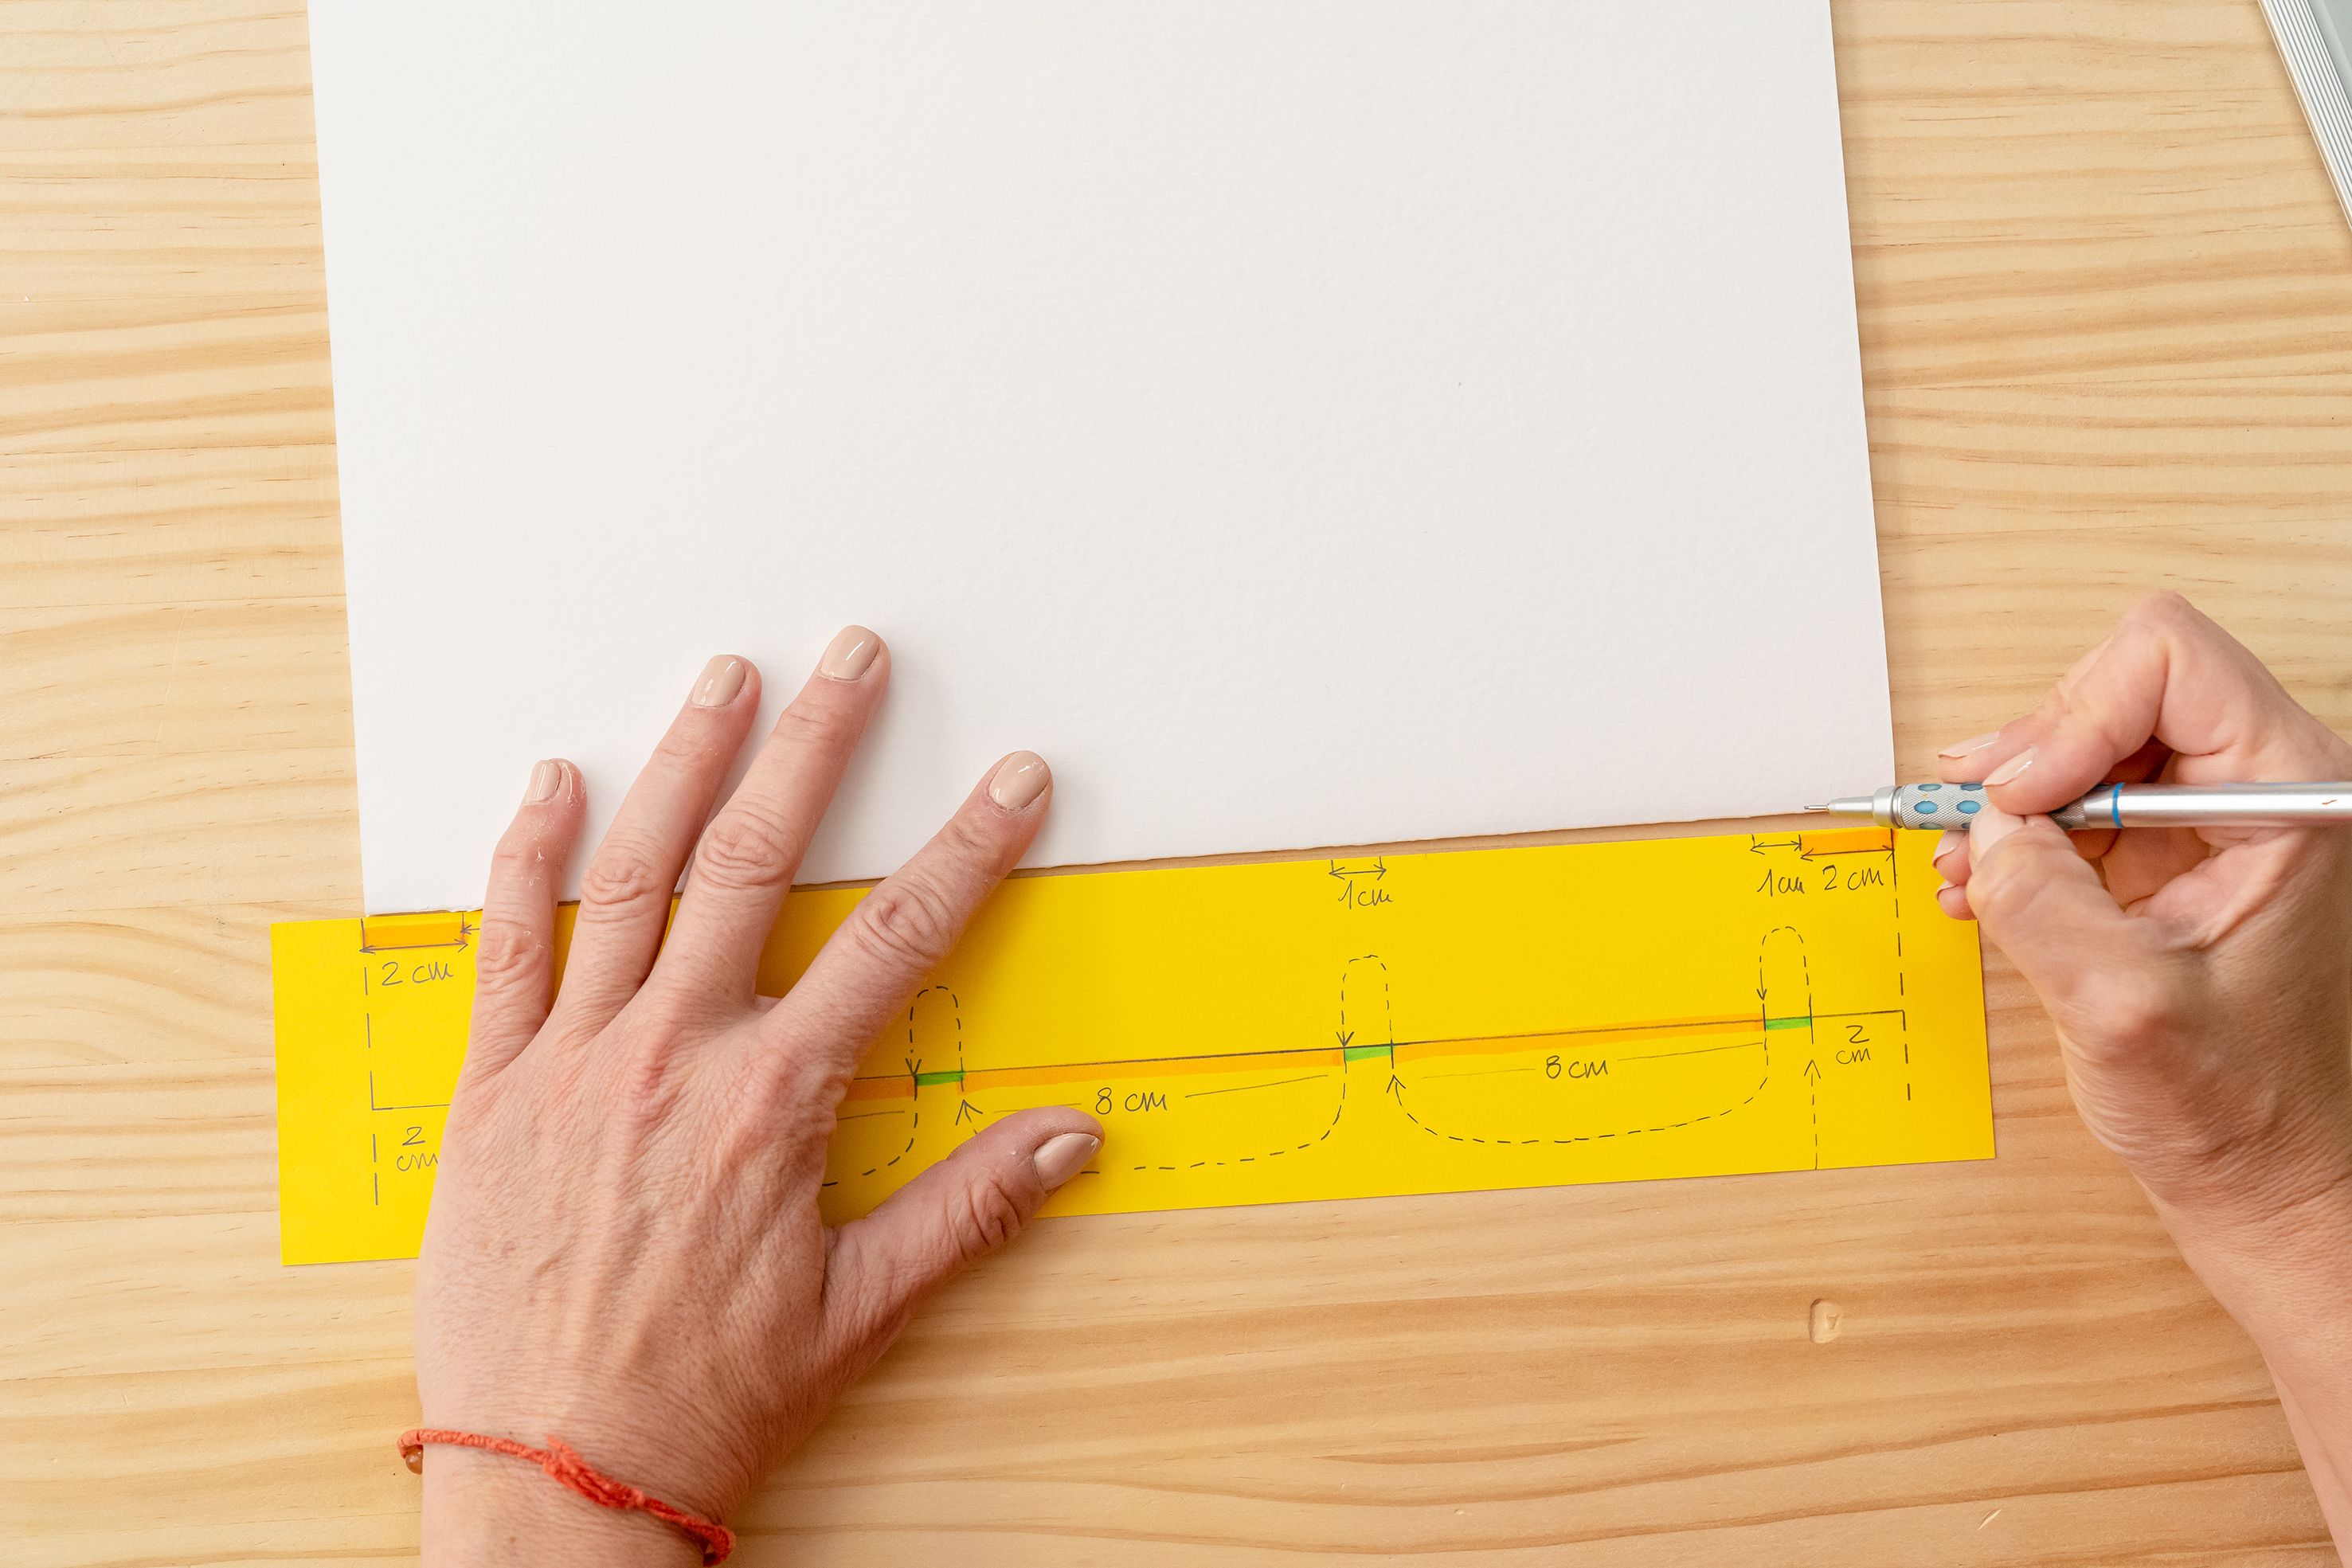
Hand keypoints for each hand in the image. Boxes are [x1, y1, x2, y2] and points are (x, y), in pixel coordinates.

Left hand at [412, 630, 1102, 1564]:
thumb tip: (1073, 1140)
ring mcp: (576, 1060)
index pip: (897, 940)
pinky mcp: (493, 1087)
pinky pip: (506, 946)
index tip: (1014, 783)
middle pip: (758, 862)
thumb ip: (969, 1210)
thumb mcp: (862, 1309)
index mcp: (776, 1102)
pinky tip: (552, 784)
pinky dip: (527, 857)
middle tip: (853, 658)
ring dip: (684, 764)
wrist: (556, 1472)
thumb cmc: (708, 1396)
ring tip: (725, 677)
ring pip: (634, 876)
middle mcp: (676, 1055)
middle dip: (817, 748)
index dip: (968, 850)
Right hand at [1932, 593, 2351, 1541]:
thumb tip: (1985, 827)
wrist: (2271, 1187)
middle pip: (2121, 688)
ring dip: (2014, 797)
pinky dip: (2021, 834)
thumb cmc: (2243, 1116)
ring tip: (1967, 863)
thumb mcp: (2124, 1011)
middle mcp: (2266, 793)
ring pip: (2092, 740)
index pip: (2168, 662)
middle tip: (1972, 825)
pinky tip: (1985, 882)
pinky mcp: (2180, 858)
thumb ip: (2045, 903)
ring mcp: (2222, 824)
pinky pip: (2083, 801)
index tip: (2019, 800)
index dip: (2072, 715)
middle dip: (2031, 754)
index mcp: (2293, 800)